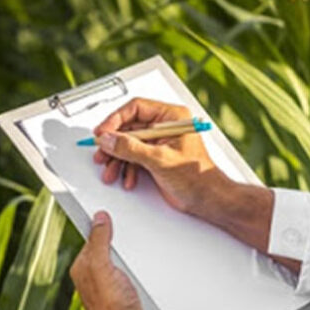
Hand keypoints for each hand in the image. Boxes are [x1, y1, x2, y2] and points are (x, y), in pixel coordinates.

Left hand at [70, 211, 149, 309]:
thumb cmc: (112, 307)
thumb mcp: (103, 267)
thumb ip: (99, 241)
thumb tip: (98, 218)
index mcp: (81, 268)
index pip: (90, 238)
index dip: (99, 225)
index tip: (107, 210)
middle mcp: (90, 276)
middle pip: (104, 247)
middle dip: (115, 239)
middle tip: (128, 227)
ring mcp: (106, 286)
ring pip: (116, 260)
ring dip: (127, 254)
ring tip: (137, 247)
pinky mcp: (120, 294)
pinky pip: (126, 272)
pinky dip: (133, 267)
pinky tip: (140, 267)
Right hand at [93, 98, 297, 270]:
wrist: (208, 200)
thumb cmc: (197, 177)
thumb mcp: (160, 159)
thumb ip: (131, 148)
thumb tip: (109, 139)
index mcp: (171, 117)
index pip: (135, 108)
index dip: (115, 120)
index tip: (103, 132)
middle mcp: (164, 126)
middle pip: (128, 127)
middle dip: (114, 144)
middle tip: (102, 152)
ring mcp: (159, 142)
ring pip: (128, 144)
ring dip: (117, 159)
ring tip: (111, 171)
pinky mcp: (155, 157)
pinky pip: (133, 157)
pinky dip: (127, 168)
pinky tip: (127, 178)